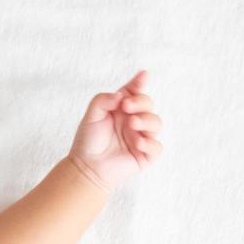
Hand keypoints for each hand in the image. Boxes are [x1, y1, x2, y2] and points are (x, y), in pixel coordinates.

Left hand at [67, 69, 163, 194]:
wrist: (87, 167)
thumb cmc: (88, 141)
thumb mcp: (91, 115)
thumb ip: (103, 99)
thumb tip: (121, 96)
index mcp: (122, 109)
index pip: (135, 92)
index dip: (140, 83)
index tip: (143, 75)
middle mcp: (133, 120)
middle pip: (149, 104)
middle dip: (141, 102)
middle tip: (126, 107)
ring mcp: (141, 137)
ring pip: (156, 123)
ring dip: (146, 120)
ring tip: (132, 124)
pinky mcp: (145, 155)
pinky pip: (156, 147)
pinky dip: (150, 143)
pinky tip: (137, 143)